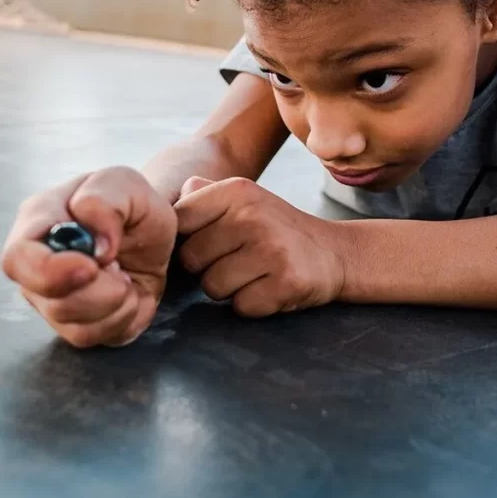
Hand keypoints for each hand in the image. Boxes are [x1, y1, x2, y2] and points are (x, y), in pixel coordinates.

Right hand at [0, 167, 176, 347]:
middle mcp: (35, 266)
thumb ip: (105, 201)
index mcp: (37, 223)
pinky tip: (128, 294)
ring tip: (125, 275)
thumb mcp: (125, 184)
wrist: (150, 234)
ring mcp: (51, 299)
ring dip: (116, 304)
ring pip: (73, 326)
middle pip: (46, 300)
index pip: (18, 258)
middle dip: (95, 292)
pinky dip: (124, 319)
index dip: (50, 271)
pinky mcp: (76, 325)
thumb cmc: (129, 206)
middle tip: (121, 268)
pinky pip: (96, 338)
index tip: (92, 267)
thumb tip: (96, 243)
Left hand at [174, 177, 345, 316]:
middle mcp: (252, 216)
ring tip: (254, 274)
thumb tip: (163, 200)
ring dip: (228, 289)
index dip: (188, 240)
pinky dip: (251, 304)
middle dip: (207, 268)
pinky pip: (240, 306)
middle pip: (191, 260)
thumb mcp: (244, 200)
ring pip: (212, 287)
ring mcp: (271, 250)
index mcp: (237, 191)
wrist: (334, 252)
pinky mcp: (285, 282)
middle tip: (238, 261)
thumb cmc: (276, 229)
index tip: (209, 243)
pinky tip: (270, 287)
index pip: (180, 221)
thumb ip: (203, 196)